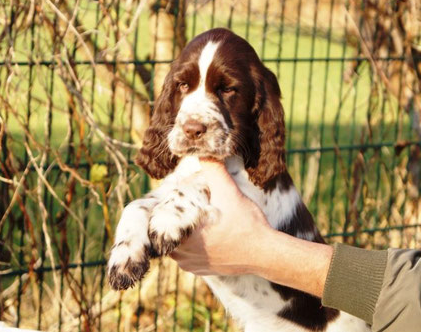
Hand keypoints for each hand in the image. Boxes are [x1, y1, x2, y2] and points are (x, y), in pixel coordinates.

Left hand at [170, 159, 332, 296]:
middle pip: (162, 233)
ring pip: (172, 246)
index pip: (156, 222)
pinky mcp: (199, 270)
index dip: (159, 209)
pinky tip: (199, 234)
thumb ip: (213, 169)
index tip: (168, 199)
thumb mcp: (228, 191)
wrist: (265, 252)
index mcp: (183, 235)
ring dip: (178, 233)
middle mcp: (182, 254)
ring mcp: (190, 264)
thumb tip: (203, 150)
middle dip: (170, 219)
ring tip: (189, 218)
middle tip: (180, 206)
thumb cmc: (246, 223)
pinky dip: (188, 246)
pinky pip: (184, 256)